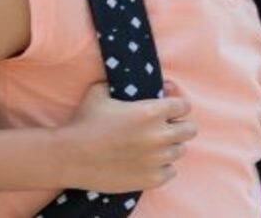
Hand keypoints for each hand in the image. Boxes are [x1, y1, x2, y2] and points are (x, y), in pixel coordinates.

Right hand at [56, 82, 195, 192]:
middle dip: (179, 126)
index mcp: (150, 112)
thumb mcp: (101, 91)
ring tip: (153, 146)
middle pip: (190, 129)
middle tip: (164, 127)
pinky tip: (147, 162)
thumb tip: (159, 82)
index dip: (176, 105)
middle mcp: (159, 135)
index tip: (169, 109)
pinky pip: (171, 171)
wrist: (70, 157)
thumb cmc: (85, 122)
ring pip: (181, 151)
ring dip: (170, 146)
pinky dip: (162, 166)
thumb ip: (128, 83)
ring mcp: (157, 159)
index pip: (184, 106)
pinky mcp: (152, 178)